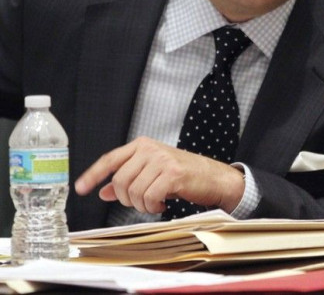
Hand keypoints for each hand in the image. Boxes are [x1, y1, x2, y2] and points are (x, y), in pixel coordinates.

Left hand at [74, 136, 244, 213]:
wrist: (214, 177)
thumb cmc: (185, 174)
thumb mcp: (153, 173)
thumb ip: (128, 179)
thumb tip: (103, 191)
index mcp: (143, 145)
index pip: (110, 159)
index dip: (93, 175)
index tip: (81, 187)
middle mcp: (150, 149)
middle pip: (120, 181)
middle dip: (127, 199)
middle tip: (142, 202)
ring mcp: (162, 160)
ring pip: (133, 191)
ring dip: (142, 205)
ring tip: (154, 203)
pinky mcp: (173, 173)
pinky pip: (150, 197)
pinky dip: (153, 206)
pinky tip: (162, 204)